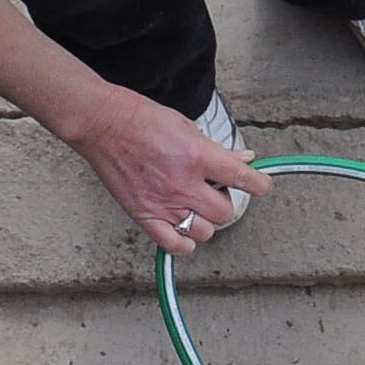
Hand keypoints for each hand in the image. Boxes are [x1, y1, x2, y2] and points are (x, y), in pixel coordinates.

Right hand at [53, 87, 272, 255]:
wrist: (103, 125)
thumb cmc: (142, 120)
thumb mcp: (187, 126)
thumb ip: (217, 149)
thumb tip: (245, 161)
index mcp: (197, 156)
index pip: (242, 179)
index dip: (259, 185)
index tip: (262, 185)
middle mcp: (183, 184)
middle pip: (225, 212)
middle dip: (224, 202)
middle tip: (213, 190)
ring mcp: (164, 204)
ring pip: (205, 232)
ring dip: (206, 221)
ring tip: (195, 206)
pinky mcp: (145, 215)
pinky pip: (176, 245)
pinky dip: (186, 242)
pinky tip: (185, 228)